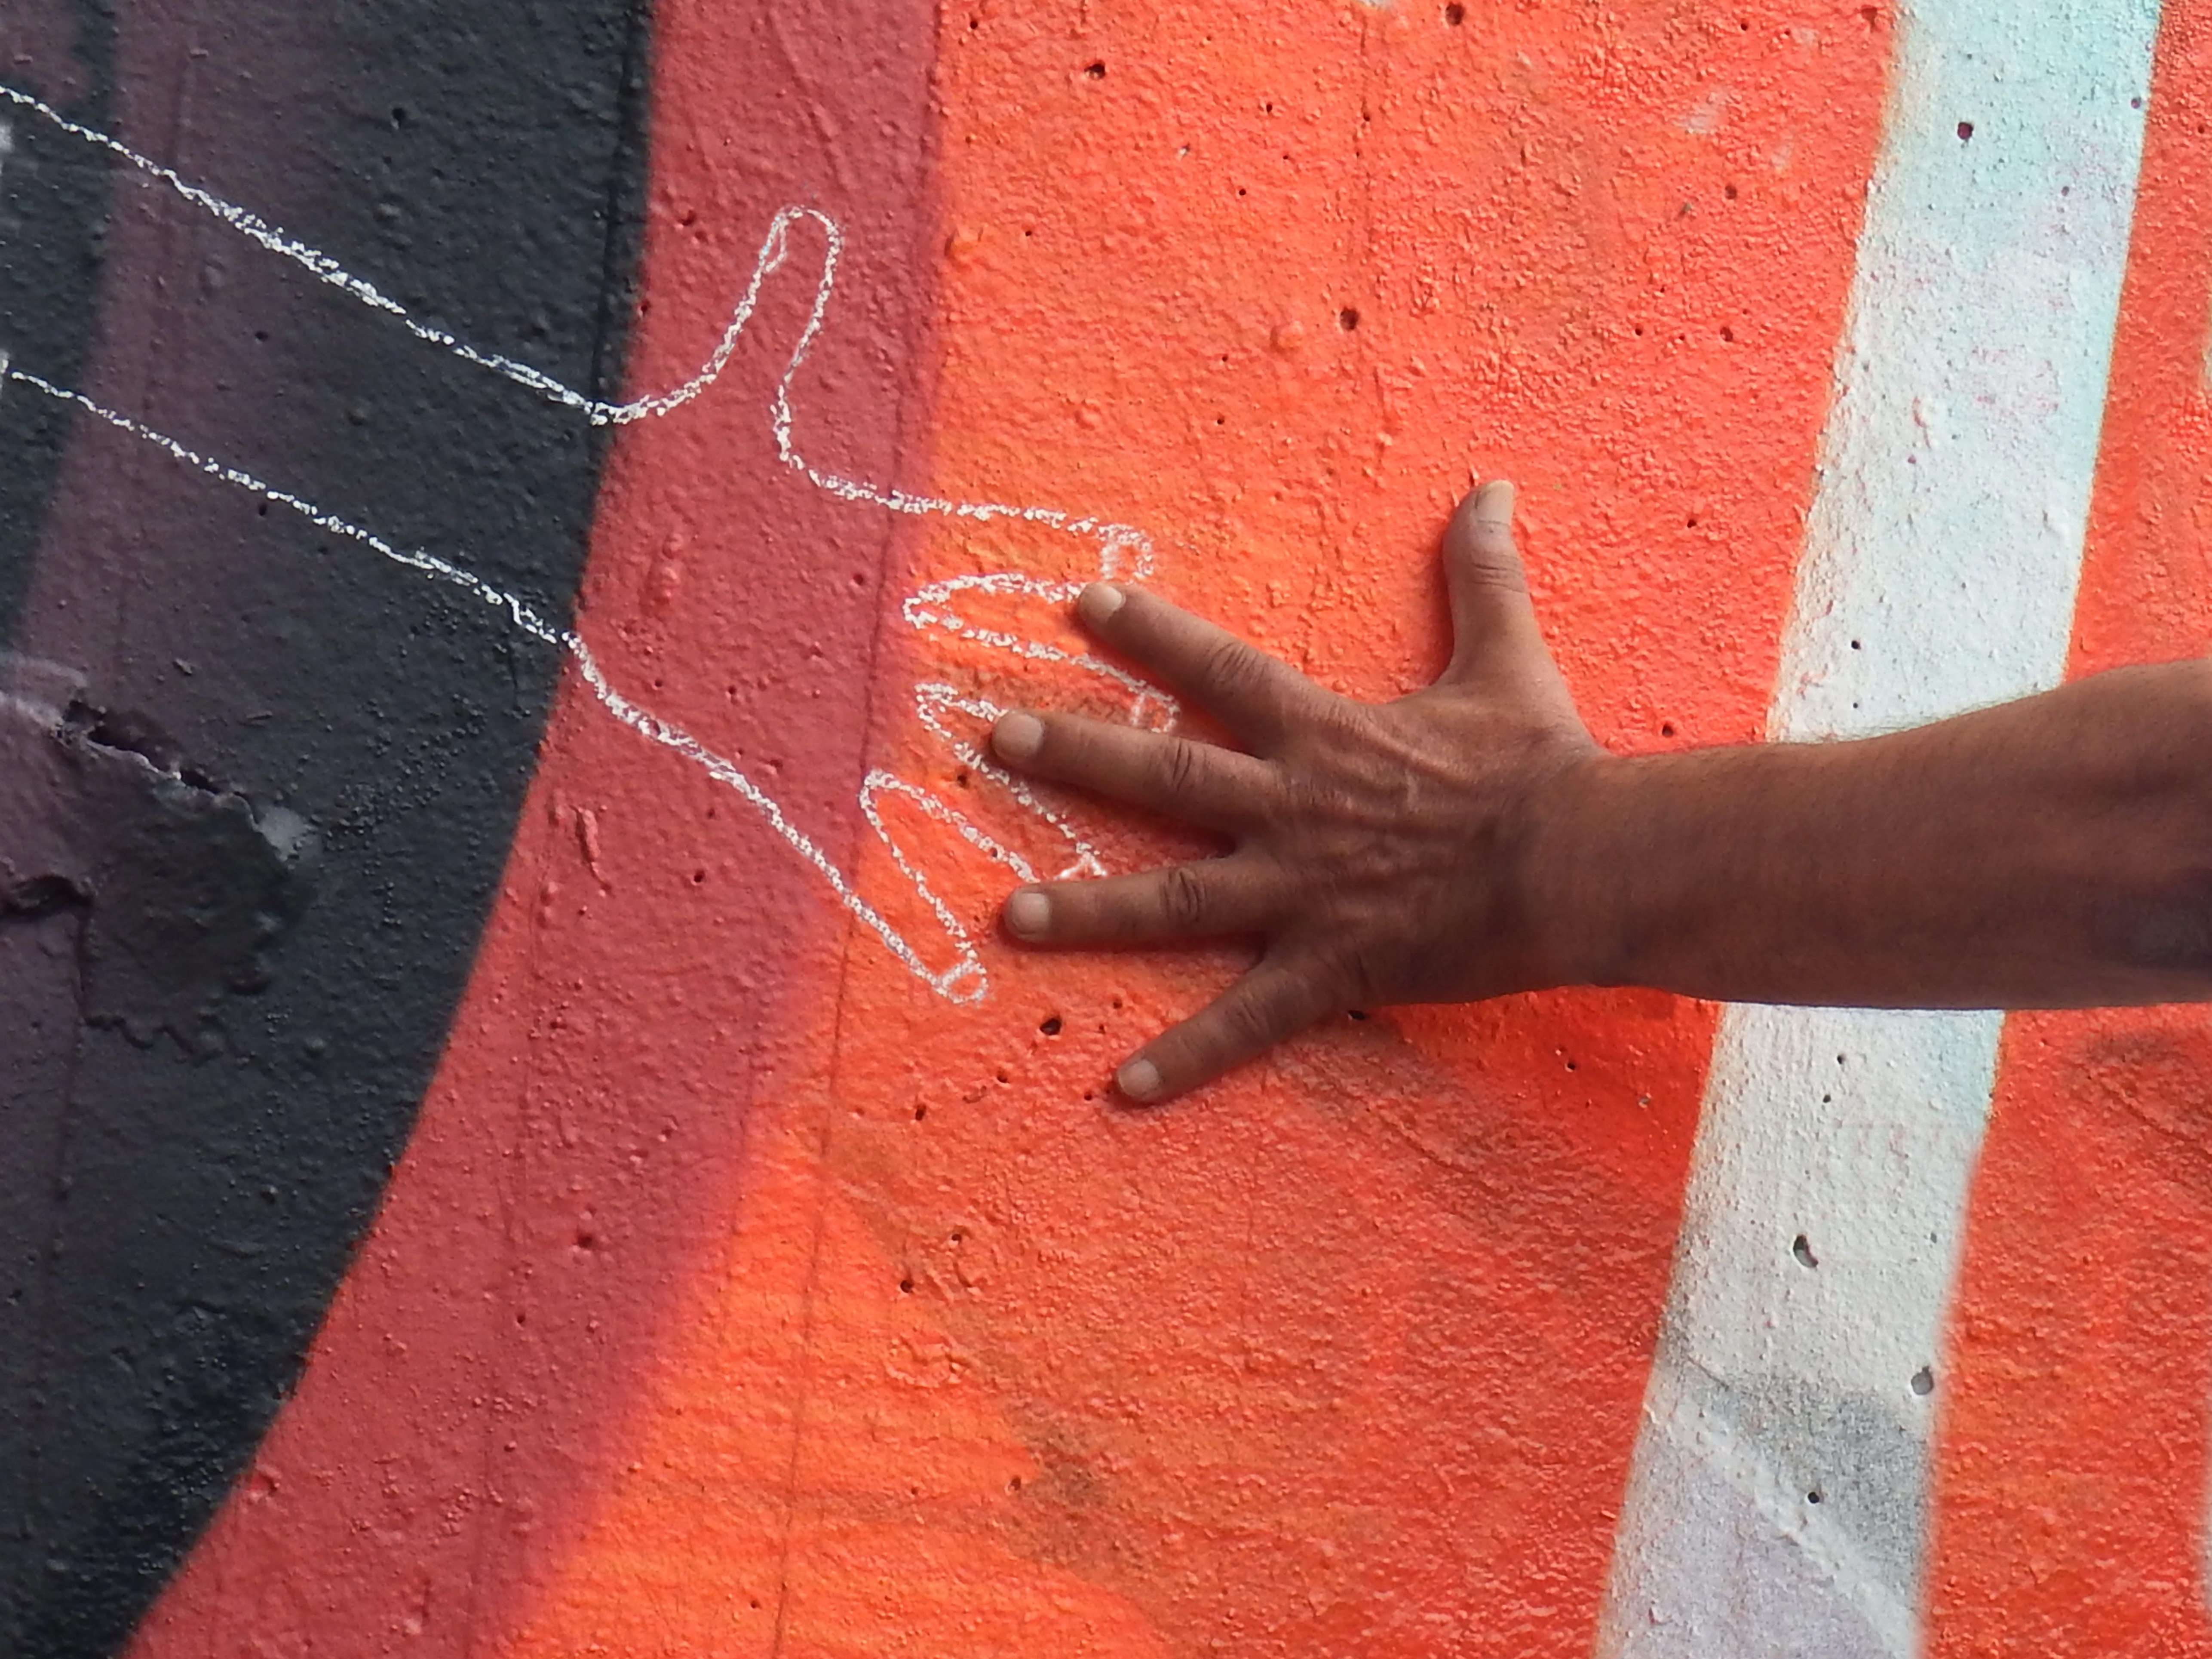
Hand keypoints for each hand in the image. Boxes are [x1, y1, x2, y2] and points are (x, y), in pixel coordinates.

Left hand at [989, 480, 1607, 1103]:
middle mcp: (1295, 809)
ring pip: (1176, 901)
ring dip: (1089, 910)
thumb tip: (1492, 485)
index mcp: (1325, 735)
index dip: (1148, 633)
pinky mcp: (1332, 968)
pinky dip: (1187, 1060)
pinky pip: (1247, 1022)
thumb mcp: (1508, 656)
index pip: (1218, 671)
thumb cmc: (1544, 762)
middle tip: (995, 740)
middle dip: (1077, 755)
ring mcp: (1305, 893)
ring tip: (1009, 915)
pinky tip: (1121, 1092)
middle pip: (1166, 777)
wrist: (1586, 861)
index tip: (1075, 602)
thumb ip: (1482, 573)